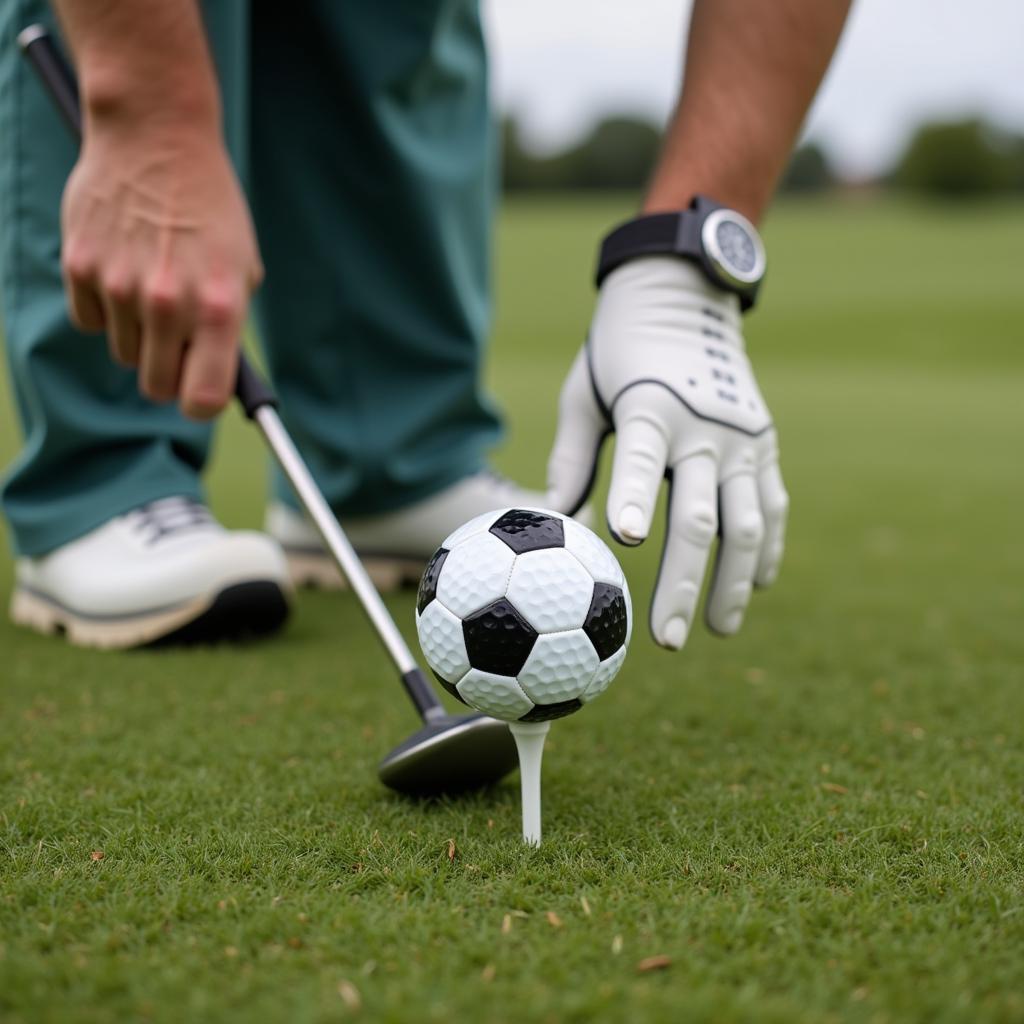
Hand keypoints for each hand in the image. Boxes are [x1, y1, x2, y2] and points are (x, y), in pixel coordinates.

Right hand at [60, 117, 261, 418]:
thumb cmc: (210, 206)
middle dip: (168, 373)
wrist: (156, 137)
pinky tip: (121, 270)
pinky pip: (91, 321)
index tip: (200, 392)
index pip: (202, 398)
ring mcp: (120, 286)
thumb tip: (212, 375)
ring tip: (153, 287)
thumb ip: (227, 323)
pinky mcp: (80, 267)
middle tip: (176, 343)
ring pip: (124, 353)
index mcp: (219, 307)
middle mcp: (169, 303)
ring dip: (138, 335)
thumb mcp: (241, 265)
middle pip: (156, 386)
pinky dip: (105, 308)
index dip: (201, 403)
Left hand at [547, 256, 787, 649]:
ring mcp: (744, 439)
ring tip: (719, 631)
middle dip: (682, 583)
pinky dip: (766, 549)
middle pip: (699, 518)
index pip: (640, 460)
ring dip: (734, 583)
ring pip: (747, 524)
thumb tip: (554, 521)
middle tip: (664, 639)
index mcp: (650, 408)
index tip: (624, 542)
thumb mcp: (583, 391)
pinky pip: (773, 507)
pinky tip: (757, 585)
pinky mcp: (765, 445)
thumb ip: (570, 455)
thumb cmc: (619, 350)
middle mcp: (705, 428)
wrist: (686, 298)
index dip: (634, 498)